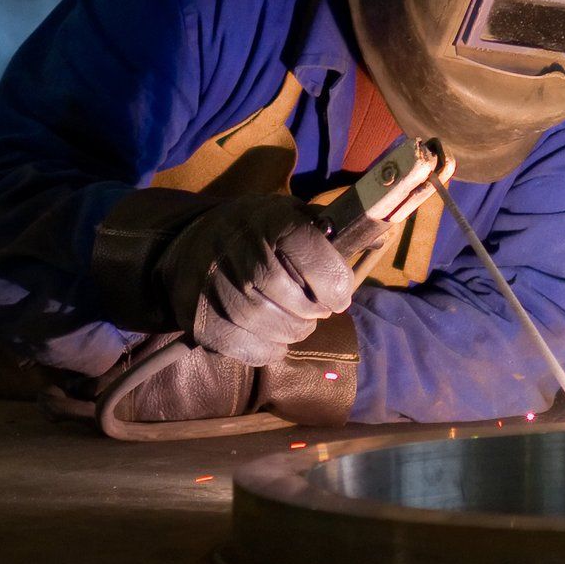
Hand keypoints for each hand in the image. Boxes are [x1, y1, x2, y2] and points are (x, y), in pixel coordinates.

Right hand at [160, 195, 353, 366]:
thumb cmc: (254, 232)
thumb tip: (375, 236)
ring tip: (297, 323)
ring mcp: (216, 287)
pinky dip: (269, 349)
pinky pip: (248, 348)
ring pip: (271, 326)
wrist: (188, 245)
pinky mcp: (202, 319)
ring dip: (294, 331)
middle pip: (291, 298)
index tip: (340, 295)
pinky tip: (273, 338)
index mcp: (269, 220)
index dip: (334, 282)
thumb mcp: (288, 214)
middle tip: (317, 311)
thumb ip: (326, 228)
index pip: (312, 254)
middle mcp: (238, 250)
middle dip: (313, 311)